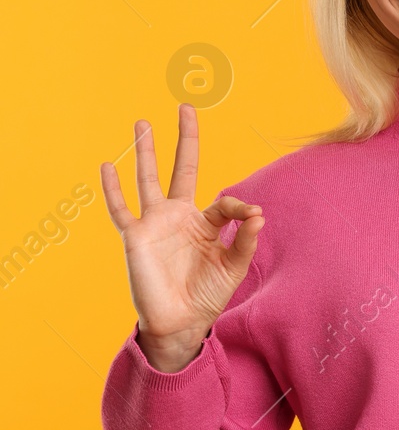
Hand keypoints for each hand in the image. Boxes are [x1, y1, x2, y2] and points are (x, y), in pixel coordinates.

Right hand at [101, 104, 264, 372]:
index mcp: (206, 223)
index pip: (224, 201)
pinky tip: (109, 165)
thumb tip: (260, 213)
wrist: (181, 322)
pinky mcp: (136, 236)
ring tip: (143, 122)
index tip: (252, 215)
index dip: (239, 205)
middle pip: (182, 169)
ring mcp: (155, 223)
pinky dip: (113, 188)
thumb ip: (246, 241)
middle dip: (184, 139)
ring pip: (149, 179)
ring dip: (146, 151)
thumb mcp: (234, 268)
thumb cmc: (207, 294)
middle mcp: (179, 216)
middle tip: (186, 108)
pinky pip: (121, 208)